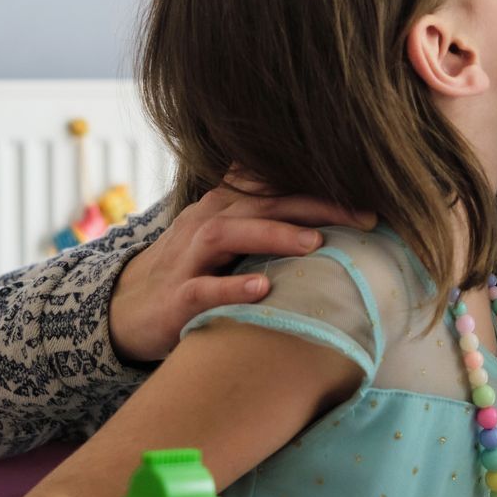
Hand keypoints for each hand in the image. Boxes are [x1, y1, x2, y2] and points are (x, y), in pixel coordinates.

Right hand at [109, 176, 374, 364]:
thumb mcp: (228, 237)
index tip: (370, 190)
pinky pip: (202, 289)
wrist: (126, 310)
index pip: (276, 185)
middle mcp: (206, 223)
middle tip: (365, 216)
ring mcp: (188, 259)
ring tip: (316, 243)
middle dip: (315, 205)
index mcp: (224, 208)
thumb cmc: (192, 271)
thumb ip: (267, 218)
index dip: (320, 185)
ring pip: (229, 235)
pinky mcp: (176, 299)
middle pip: (262, 202)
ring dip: (274, 235)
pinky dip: (231, 288)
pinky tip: (262, 290)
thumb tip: (327, 206)